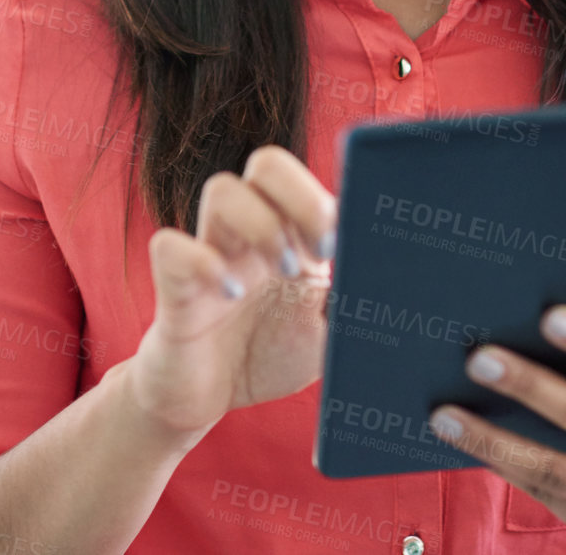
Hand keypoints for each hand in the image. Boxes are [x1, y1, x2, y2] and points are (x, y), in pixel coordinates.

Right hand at [121, 145, 338, 444]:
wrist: (205, 400)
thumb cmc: (268, 353)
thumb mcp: (327, 332)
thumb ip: (353, 301)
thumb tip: (394, 279)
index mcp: (290, 233)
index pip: (309, 179)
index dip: (330, 199)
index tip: (343, 244)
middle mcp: (249, 231)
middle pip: (267, 164)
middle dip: (301, 196)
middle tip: (322, 251)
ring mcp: (210, 252)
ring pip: (222, 189)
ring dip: (262, 223)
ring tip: (284, 271)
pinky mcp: (174, 287)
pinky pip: (170, 246)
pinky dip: (202, 262)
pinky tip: (230, 293)